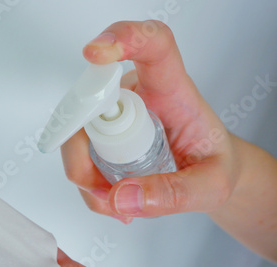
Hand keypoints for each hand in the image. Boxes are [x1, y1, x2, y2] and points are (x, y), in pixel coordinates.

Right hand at [61, 20, 238, 221]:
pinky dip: (89, 187)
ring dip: (85, 178)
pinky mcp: (100, 133)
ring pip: (76, 136)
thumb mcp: (211, 186)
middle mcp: (136, 95)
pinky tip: (115, 201)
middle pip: (90, 106)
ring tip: (120, 206)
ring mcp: (114, 114)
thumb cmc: (213, 165)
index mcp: (171, 90)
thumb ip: (175, 192)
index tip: (95, 52)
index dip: (122, 37)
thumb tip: (121, 197)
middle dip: (82, 156)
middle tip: (104, 192)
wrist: (206, 172)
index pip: (152, 47)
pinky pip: (77, 155)